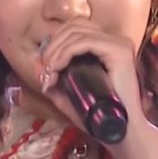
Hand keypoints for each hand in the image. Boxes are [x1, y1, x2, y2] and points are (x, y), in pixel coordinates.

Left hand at [35, 19, 157, 158]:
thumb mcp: (70, 94)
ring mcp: (119, 44)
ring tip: (49, 71)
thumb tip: (36, 66)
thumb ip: (54, 79)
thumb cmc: (98, 116)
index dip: (54, 43)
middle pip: (74, 26)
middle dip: (52, 45)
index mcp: (106, 46)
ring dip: (56, 50)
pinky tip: (57, 67)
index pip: (75, 29)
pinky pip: (84, 42)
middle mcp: (115, 40)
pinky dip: (65, 53)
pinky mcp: (119, 51)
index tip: (44, 68)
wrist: (121, 132)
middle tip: (44, 69)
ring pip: (76, 32)